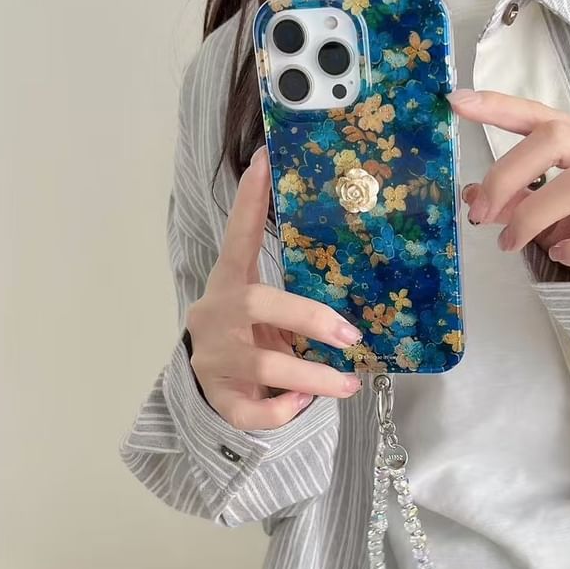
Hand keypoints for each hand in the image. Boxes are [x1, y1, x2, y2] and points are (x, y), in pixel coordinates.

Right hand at [185, 147, 362, 430]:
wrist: (208, 382)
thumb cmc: (250, 335)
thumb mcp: (266, 309)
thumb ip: (294, 297)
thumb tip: (361, 275)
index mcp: (231, 283)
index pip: (239, 236)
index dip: (250, 200)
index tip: (265, 158)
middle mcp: (217, 313)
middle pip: (257, 304)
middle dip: (308, 318)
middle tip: (352, 335)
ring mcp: (212, 356)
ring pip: (261, 364)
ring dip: (312, 375)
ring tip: (350, 384)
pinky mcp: (218, 396)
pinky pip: (250, 408)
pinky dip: (281, 410)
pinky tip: (302, 403)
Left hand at [448, 90, 569, 279]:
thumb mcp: (553, 210)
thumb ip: (516, 199)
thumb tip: (472, 195)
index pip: (543, 115)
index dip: (500, 107)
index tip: (458, 102)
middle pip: (557, 139)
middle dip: (507, 175)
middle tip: (480, 212)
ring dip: (531, 216)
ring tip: (509, 243)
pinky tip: (562, 256)